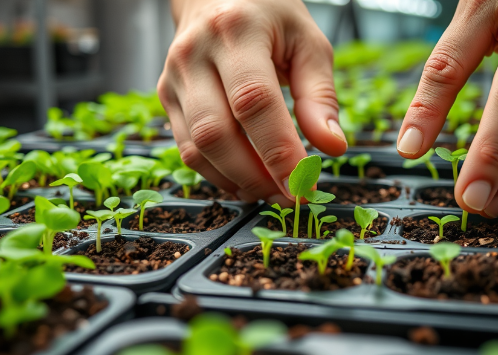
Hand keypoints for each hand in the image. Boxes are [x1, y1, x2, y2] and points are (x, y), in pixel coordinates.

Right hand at [158, 0, 346, 205]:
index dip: (279, 152)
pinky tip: (247, 179)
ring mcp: (173, 77)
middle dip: (256, 175)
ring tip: (272, 190)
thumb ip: (320, 96)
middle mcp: (195, 54)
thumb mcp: (307, 43)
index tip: (304, 185)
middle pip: (217, 132)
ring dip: (237, 180)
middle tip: (290, 194)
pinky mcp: (165, 97)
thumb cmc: (268, 17)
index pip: (254, 102)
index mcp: (236, 32)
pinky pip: (187, 149)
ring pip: (197, 148)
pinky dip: (218, 174)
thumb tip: (332, 147)